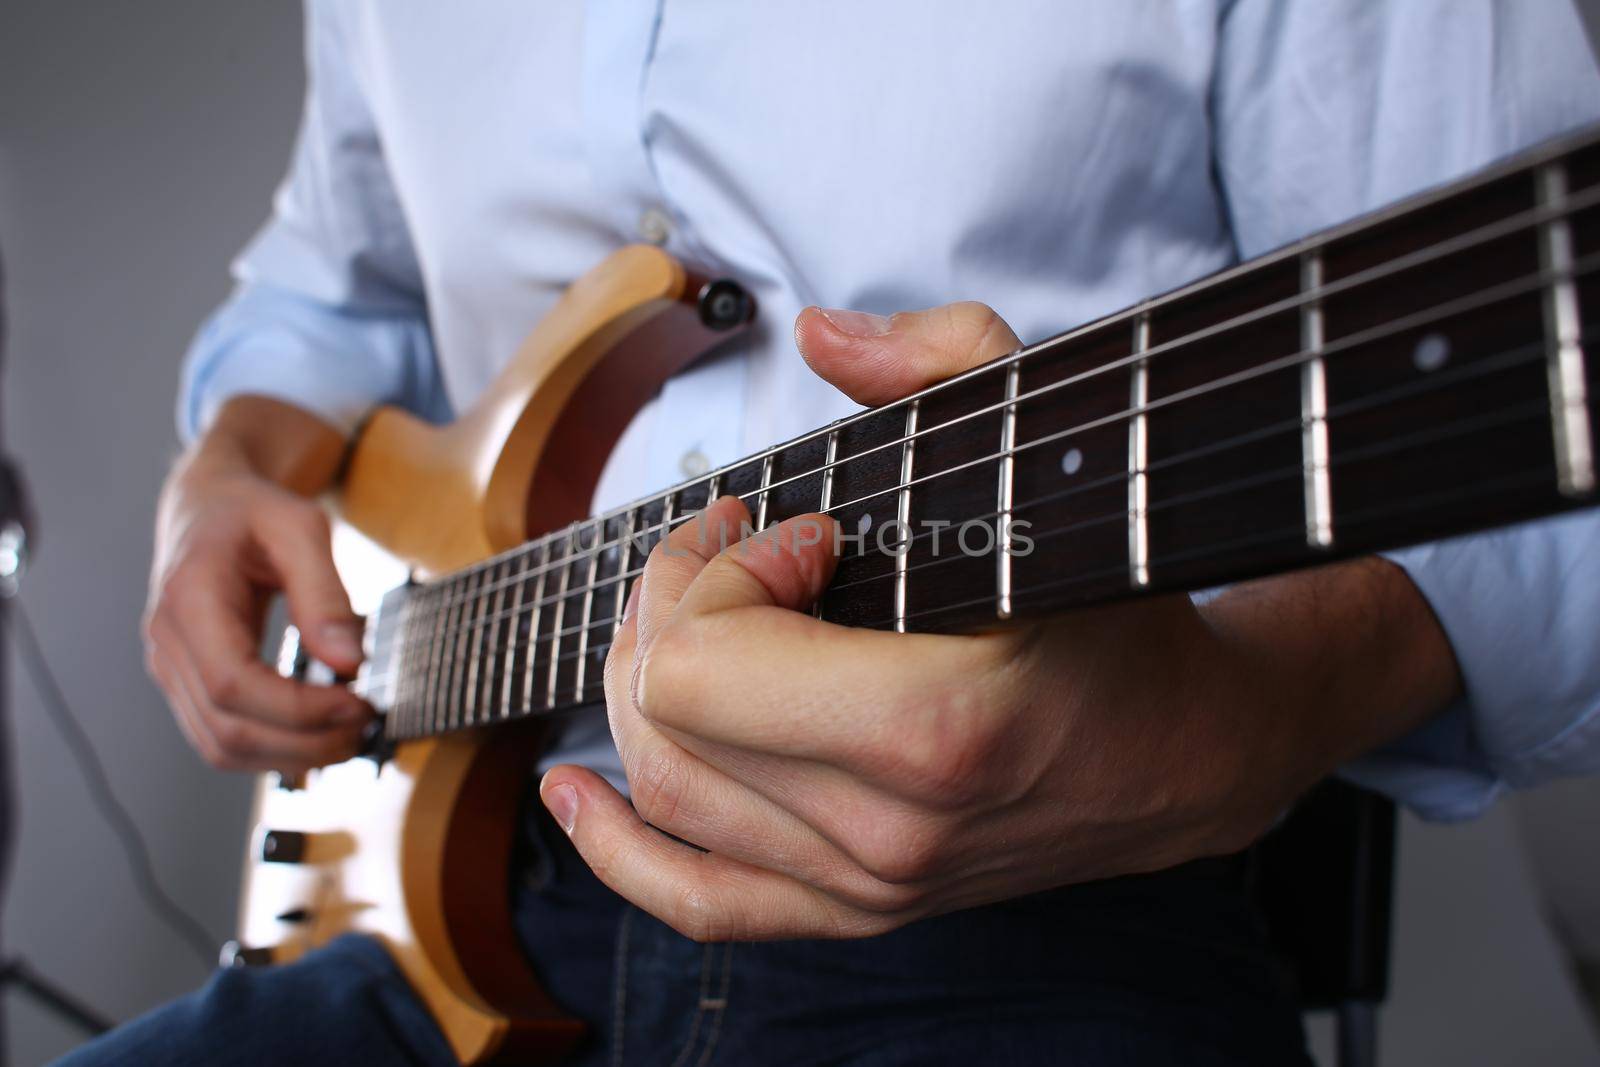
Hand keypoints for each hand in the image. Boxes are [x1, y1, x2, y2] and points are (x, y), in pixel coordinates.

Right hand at [143, 398, 370, 772]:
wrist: (209, 507)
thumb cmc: (254, 512)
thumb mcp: (300, 528)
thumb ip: (325, 593)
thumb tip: (350, 662)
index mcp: (189, 599)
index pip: (232, 684)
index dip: (298, 709)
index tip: (359, 704)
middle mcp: (168, 644)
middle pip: (227, 728)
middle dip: (304, 742)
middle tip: (366, 726)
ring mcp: (171, 670)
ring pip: (221, 747)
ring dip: (291, 757)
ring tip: (350, 736)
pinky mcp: (187, 684)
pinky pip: (221, 738)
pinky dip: (273, 751)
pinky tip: (319, 736)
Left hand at [540, 303, 1460, 940]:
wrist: (1192, 750)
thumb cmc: (1121, 604)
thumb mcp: (1056, 450)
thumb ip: (943, 361)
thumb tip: (818, 332)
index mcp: (932, 729)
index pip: (702, 662)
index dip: (719, 570)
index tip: (798, 530)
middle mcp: (885, 830)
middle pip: (664, 720)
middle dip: (669, 609)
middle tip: (731, 552)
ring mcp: (867, 885)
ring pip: (664, 793)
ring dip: (640, 689)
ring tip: (683, 619)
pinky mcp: (860, 910)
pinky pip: (697, 902)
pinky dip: (616, 851)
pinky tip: (571, 795)